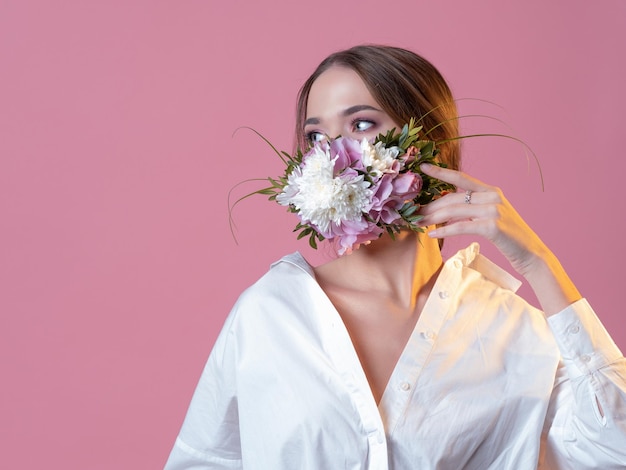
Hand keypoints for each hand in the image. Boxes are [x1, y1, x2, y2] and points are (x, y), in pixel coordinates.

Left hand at [417, 163, 545, 277]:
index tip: (423, 167)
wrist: (531, 253)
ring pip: (454, 211)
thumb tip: (443, 209)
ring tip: (417, 224)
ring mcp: (493, 210)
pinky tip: (432, 235)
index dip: (441, 172)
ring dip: (432, 219)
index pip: (461, 178)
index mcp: (490, 191)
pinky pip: (461, 227)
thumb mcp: (488, 216)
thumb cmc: (507, 237)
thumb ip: (470, 209)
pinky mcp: (492, 226)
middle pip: (452, 198)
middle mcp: (492, 196)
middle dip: (430, 206)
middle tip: (412, 214)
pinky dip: (444, 231)